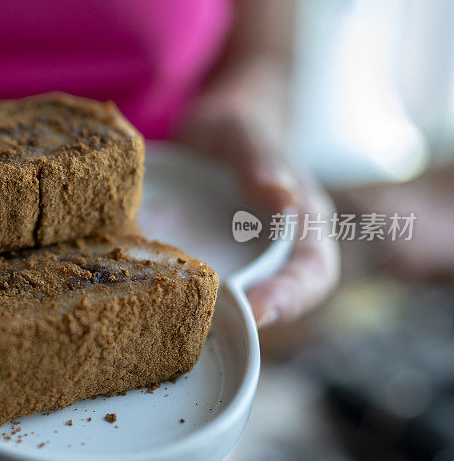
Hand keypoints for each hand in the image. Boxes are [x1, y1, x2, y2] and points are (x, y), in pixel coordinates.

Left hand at [176, 59, 339, 326]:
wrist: (211, 134)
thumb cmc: (237, 129)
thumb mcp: (244, 133)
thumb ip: (261, 159)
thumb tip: (284, 197)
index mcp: (302, 221)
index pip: (313, 270)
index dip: (291, 295)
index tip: (258, 309)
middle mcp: (275, 252)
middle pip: (277, 300)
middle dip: (247, 320)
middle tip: (211, 331)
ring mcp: (240, 264)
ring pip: (237, 303)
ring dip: (211, 318)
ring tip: (175, 323)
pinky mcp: (208, 266)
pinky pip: (199, 290)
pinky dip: (177, 299)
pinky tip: (146, 300)